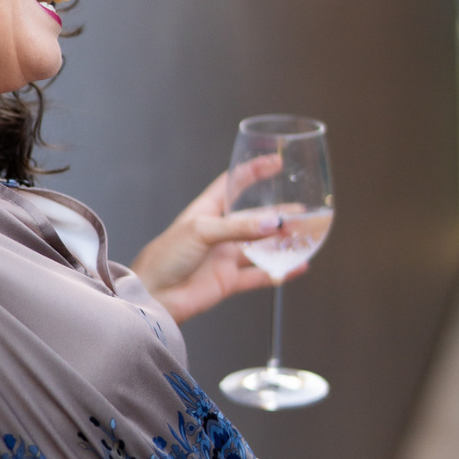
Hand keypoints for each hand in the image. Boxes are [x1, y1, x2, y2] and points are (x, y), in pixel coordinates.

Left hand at [130, 156, 306, 324]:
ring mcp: (224, 257)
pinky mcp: (228, 281)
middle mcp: (218, 233)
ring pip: (261, 247)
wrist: (153, 296)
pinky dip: (280, 272)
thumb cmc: (164, 258)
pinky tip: (298, 266)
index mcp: (205, 212)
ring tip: (305, 235)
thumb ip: (237, 227)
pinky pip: (260, 276)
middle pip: (254, 217)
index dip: (253, 172)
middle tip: (302, 210)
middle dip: (277, 213)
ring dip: (282, 242)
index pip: (232, 184)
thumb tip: (271, 223)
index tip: (275, 162)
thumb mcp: (200, 231)